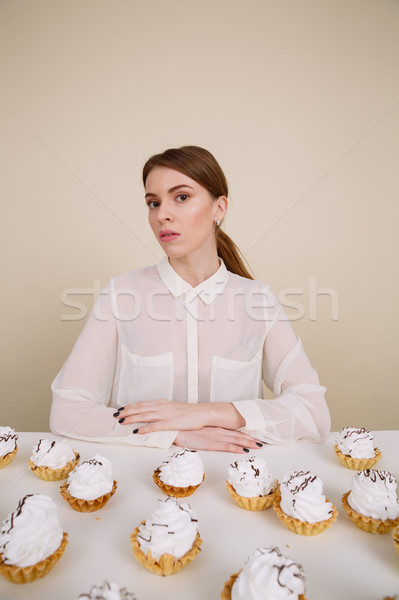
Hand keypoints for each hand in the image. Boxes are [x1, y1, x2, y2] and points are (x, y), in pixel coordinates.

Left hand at [114, 400, 244, 433]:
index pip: (142, 404)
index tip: (121, 409)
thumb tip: (154, 415)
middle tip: (115, 415)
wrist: (202, 413)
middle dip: (126, 411)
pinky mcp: (169, 423)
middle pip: (140, 408)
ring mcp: (165, 415)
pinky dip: (144, 429)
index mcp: (161, 403)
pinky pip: (153, 427)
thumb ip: (163, 411)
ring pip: (144, 416)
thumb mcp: (173, 409)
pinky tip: (136, 432)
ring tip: (121, 421)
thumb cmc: (189, 412)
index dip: (130, 406)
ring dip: (131, 419)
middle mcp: (161, 407)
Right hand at [174, 427, 263, 452]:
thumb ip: (209, 432)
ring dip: (248, 443)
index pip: (234, 431)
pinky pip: (226, 446)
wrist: (176, 429)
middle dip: (251, 439)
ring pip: (236, 440)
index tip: (254, 437)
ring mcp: (215, 437)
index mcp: (216, 428)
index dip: (246, 434)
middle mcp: (218, 431)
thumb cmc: (186, 430)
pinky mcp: (211, 444)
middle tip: (262, 442)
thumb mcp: (200, 430)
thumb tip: (215, 436)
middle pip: (239, 435)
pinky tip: (243, 451)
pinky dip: (236, 448)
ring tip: (258, 446)